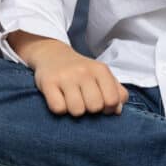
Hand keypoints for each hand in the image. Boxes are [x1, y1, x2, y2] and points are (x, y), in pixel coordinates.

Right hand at [9, 33, 128, 116]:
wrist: (52, 54)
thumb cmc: (81, 71)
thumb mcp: (101, 75)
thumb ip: (116, 92)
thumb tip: (117, 111)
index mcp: (100, 70)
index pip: (112, 100)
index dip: (109, 109)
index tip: (102, 105)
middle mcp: (84, 72)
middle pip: (95, 107)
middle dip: (90, 110)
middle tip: (84, 101)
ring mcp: (65, 77)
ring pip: (77, 110)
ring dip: (74, 110)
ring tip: (72, 100)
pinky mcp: (48, 83)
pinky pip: (58, 109)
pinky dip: (59, 109)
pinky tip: (60, 99)